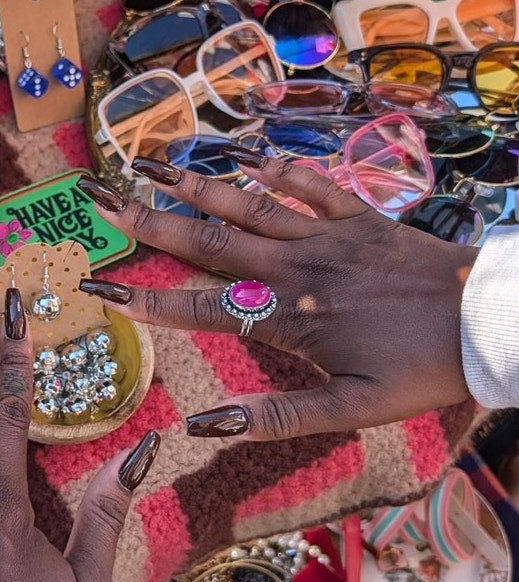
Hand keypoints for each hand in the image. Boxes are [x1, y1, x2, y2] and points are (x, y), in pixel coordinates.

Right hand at [76, 152, 478, 440]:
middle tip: (103, 200)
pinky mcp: (360, 217)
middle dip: (150, 223)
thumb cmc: (419, 371)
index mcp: (291, 319)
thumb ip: (273, 417)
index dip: (148, 302)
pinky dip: (280, 170)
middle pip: (211, 243)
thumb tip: (203, 424)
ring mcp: (328, 236)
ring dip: (198, 185)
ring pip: (250, 205)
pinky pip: (313, 185)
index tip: (101, 288)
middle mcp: (298, 269)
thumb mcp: (348, 411)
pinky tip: (248, 158)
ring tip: (151, 164)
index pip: (202, 309)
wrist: (489, 322)